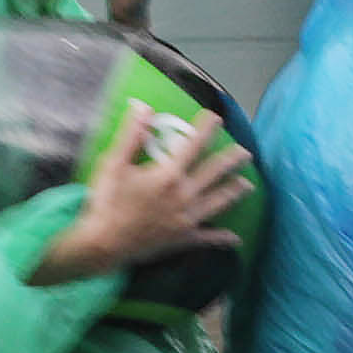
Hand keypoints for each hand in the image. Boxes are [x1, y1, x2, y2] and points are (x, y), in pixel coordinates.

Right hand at [26, 116, 249, 284]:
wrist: (104, 245)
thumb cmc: (107, 202)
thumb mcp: (114, 164)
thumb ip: (131, 135)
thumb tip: (143, 107)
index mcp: (168, 175)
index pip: (193, 146)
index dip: (206, 130)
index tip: (216, 118)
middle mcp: (183, 195)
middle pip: (214, 173)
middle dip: (231, 160)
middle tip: (245, 152)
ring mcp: (186, 219)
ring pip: (218, 202)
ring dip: (233, 192)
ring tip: (247, 185)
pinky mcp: (183, 239)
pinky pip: (207, 239)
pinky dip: (222, 239)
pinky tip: (234, 240)